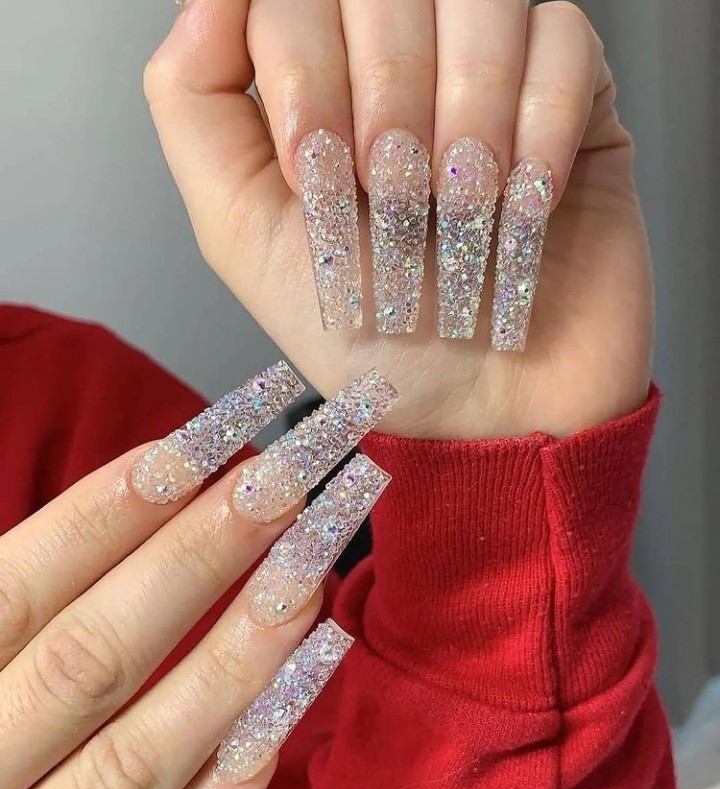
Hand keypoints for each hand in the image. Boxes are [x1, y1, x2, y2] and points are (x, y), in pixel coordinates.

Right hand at [0, 367, 368, 788]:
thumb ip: (17, 602)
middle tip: (282, 484)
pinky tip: (296, 694)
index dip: (105, 514)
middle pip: (90, 663)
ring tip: (311, 572)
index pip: (15, 594)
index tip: (200, 444)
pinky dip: (232, 783)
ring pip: (139, 761)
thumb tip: (133, 498)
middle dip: (193, 563)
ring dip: (237, 658)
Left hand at [145, 0, 652, 439]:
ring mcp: (492, 77)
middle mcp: (403, 67)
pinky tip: (523, 203)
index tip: (316, 172)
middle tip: (394, 195)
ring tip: (459, 205)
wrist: (483, 412)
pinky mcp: (574, 101)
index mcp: (319, 86)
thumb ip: (196, 108)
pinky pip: (566, 39)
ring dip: (464, 108)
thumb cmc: (371, 341)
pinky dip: (539, 125)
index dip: (301, 67)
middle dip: (384, 90)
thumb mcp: (245, 236)